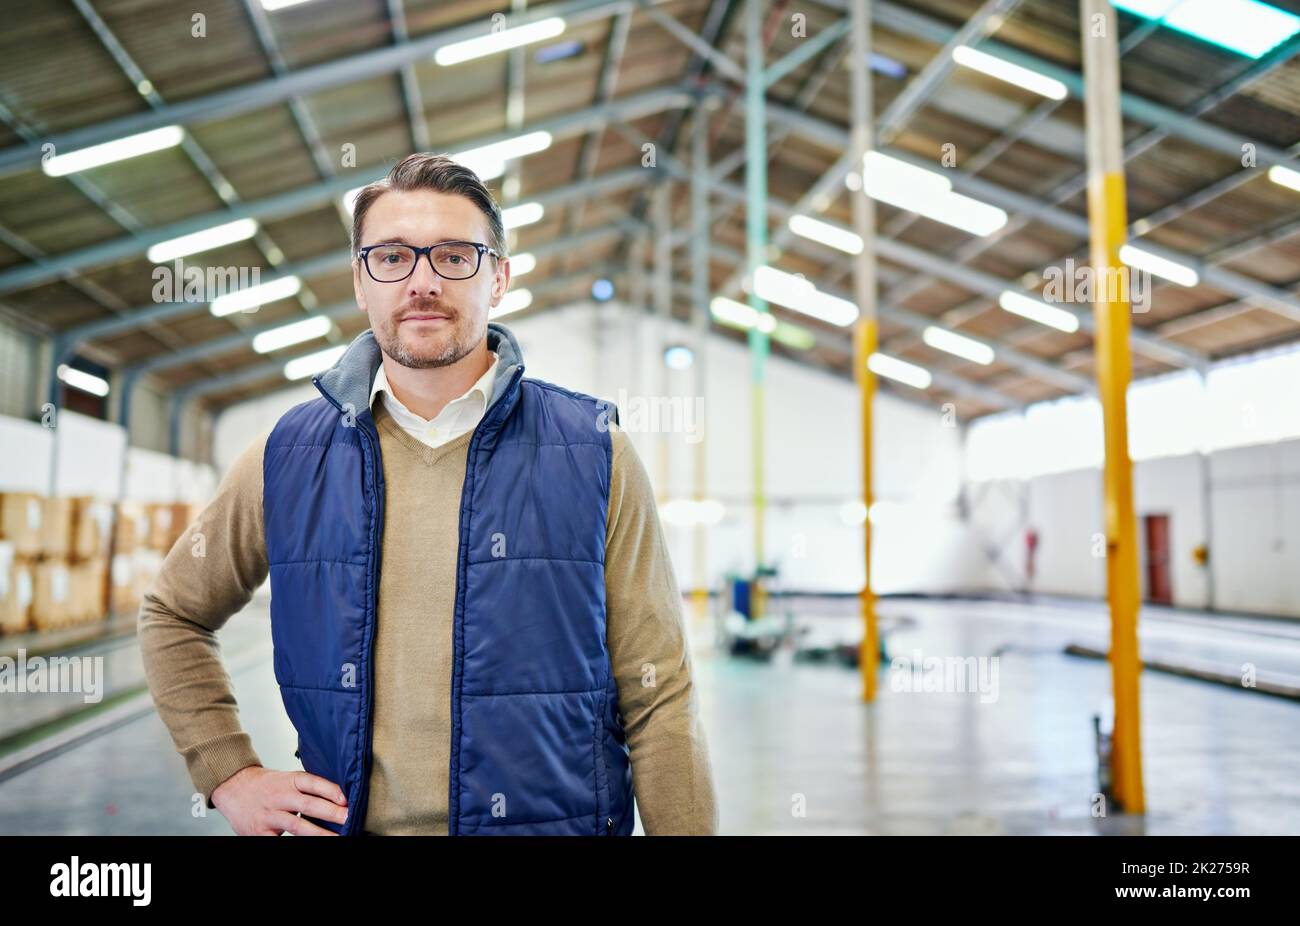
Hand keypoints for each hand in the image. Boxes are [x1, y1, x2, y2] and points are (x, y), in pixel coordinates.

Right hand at [211, 765, 348, 834]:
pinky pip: (279, 840)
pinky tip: (311, 843)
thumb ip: (307, 788)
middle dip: (331, 813)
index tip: (347, 799)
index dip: (331, 790)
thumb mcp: (287, 779)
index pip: (313, 783)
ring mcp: (270, 815)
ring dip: (319, 833)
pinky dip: (296, 843)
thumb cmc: (266, 785)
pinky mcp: (260, 832)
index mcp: (289, 780)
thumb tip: (338, 798)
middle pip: (308, 804)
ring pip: (297, 825)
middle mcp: (280, 796)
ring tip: (337, 837)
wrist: (233, 788)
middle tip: (349, 818)